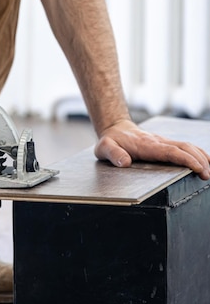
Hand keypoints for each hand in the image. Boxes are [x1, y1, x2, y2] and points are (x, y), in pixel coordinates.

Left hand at [94, 119, 209, 179]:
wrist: (115, 128)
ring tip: (209, 171)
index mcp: (146, 145)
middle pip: (183, 148)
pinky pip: (184, 147)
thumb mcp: (104, 148)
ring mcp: (163, 142)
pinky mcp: (165, 144)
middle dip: (198, 160)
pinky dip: (197, 153)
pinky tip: (206, 161)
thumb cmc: (111, 141)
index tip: (197, 168)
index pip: (170, 151)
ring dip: (200, 156)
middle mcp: (157, 141)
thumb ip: (113, 154)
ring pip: (186, 146)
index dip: (185, 159)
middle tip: (207, 175)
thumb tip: (124, 162)